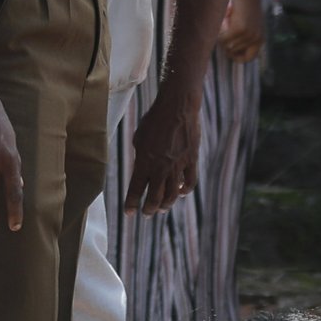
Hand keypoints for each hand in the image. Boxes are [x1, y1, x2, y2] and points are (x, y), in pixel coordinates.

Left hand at [124, 89, 199, 215]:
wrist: (177, 107)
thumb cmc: (154, 120)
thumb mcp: (139, 138)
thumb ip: (140, 157)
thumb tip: (142, 170)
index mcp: (143, 162)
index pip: (135, 190)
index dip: (131, 204)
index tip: (129, 213)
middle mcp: (160, 168)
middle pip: (154, 198)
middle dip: (149, 210)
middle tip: (146, 213)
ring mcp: (177, 166)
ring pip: (172, 195)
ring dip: (165, 205)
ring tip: (162, 208)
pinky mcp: (191, 161)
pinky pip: (189, 182)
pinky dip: (185, 191)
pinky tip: (181, 192)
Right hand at [216, 0, 266, 61]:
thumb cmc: (243, 3)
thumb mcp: (246, 23)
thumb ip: (241, 37)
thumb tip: (229, 50)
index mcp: (260, 39)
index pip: (248, 58)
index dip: (236, 57)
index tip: (227, 50)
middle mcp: (257, 39)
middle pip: (233, 51)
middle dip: (226, 40)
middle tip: (226, 25)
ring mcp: (249, 35)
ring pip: (226, 44)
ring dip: (222, 32)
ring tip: (228, 17)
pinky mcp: (240, 29)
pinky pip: (222, 37)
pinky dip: (220, 28)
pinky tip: (226, 16)